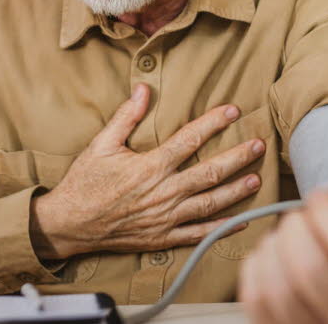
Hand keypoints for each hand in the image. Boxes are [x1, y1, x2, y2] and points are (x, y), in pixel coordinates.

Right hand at [30, 83, 266, 258]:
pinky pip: (198, 233)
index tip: (233, 111)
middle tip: (258, 145)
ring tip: (256, 178)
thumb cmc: (84, 182)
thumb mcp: (101, 144)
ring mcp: (165, 218)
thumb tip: (143, 89)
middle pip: (210, 172)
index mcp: (150, 166)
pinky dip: (221, 228)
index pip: (190, 139)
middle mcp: (163, 192)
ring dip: (236, 190)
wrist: (69, 224)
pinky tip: (240, 221)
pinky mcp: (163, 237)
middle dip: (238, 157)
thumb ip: (126, 117)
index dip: (214, 123)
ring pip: (210, 203)